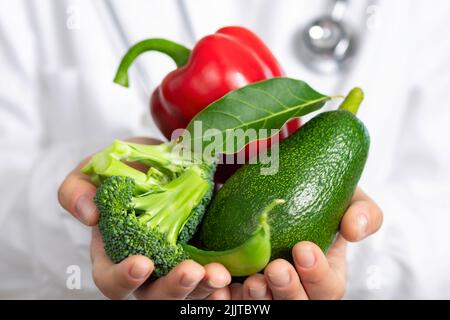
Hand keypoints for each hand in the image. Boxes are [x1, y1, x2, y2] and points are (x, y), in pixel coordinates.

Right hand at [58, 138, 230, 299]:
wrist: (165, 159)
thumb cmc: (126, 168)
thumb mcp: (95, 170)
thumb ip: (78, 188)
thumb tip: (88, 213)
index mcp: (113, 253)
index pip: (111, 280)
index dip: (124, 278)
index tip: (142, 262)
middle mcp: (147, 266)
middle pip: (155, 295)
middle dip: (173, 288)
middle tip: (191, 272)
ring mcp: (176, 263)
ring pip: (187, 291)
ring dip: (203, 288)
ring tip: (218, 274)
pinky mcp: (203, 254)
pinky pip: (212, 276)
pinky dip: (222, 279)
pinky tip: (232, 272)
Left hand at [218, 188, 382, 299]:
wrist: (277, 187)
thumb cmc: (317, 195)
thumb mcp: (347, 196)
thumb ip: (363, 211)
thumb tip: (356, 228)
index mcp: (325, 272)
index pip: (329, 287)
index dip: (318, 274)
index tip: (304, 249)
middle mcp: (296, 286)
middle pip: (297, 305)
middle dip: (288, 291)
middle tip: (276, 269)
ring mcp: (266, 286)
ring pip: (265, 305)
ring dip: (257, 298)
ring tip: (250, 281)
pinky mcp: (238, 281)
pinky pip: (232, 296)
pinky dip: (223, 292)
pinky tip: (216, 281)